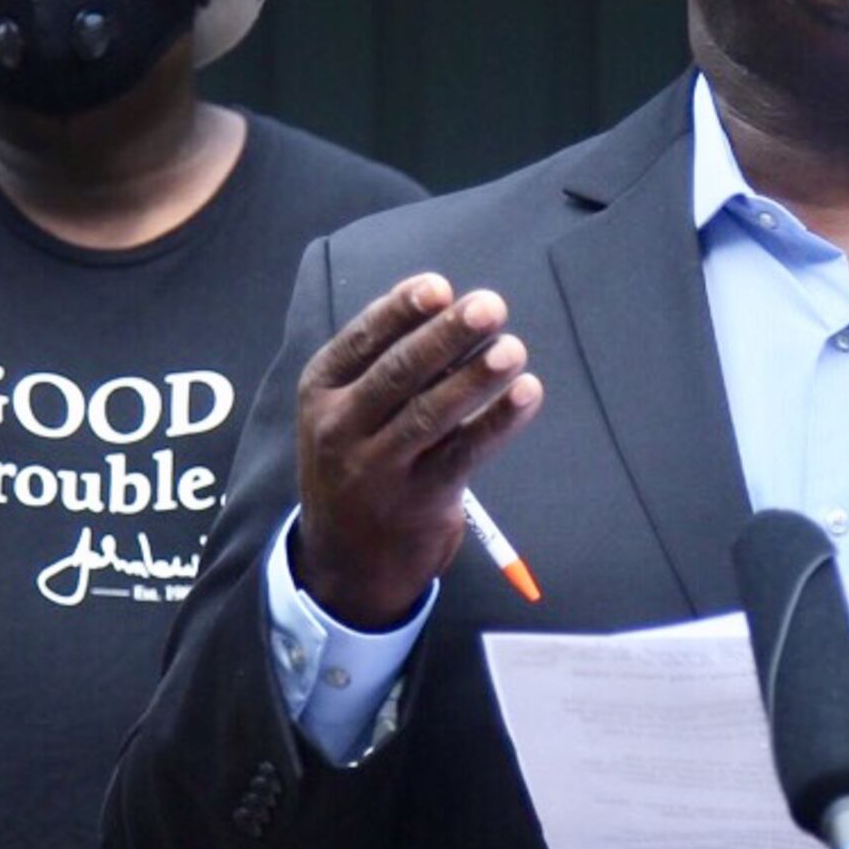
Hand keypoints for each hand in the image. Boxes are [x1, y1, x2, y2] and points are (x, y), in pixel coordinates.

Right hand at [291, 274, 543, 629]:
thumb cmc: (358, 465)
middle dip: (447, 336)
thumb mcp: (347, 415)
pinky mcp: (418, 500)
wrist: (346, 562)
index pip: (362, 341)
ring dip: (476, 377)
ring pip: (430, 414)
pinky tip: (526, 394)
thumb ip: (387, 370)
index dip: (401, 311)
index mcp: (321, 392)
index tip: (440, 286)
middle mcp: (340, 428)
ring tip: (513, 348)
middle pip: (398, 373)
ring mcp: (377, 468)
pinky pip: (463, 455)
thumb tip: (454, 317)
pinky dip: (498, 423)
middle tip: (491, 305)